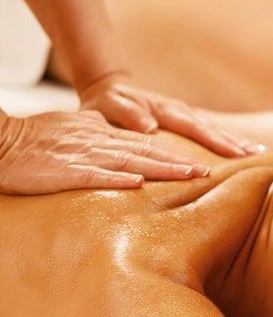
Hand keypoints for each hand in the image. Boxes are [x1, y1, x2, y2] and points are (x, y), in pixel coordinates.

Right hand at [0, 109, 222, 194]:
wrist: (0, 140)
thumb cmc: (31, 140)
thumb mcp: (71, 132)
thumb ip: (97, 139)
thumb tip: (120, 156)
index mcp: (98, 132)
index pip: (142, 143)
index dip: (172, 154)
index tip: (197, 164)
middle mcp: (96, 140)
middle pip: (145, 150)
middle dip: (178, 162)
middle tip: (208, 172)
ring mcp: (81, 155)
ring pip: (129, 161)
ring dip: (161, 169)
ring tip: (189, 177)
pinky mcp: (64, 171)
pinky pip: (94, 175)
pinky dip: (117, 179)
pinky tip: (138, 185)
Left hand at [79, 73, 260, 158]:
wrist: (108, 87)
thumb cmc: (106, 101)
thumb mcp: (109, 105)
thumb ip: (128, 114)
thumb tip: (150, 126)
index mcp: (163, 108)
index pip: (193, 127)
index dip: (214, 141)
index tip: (234, 154)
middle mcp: (178, 109)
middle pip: (211, 127)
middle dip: (234, 141)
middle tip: (258, 155)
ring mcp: (183, 114)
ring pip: (214, 127)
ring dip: (236, 139)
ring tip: (260, 152)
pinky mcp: (184, 120)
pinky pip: (209, 130)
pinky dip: (226, 138)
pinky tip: (242, 149)